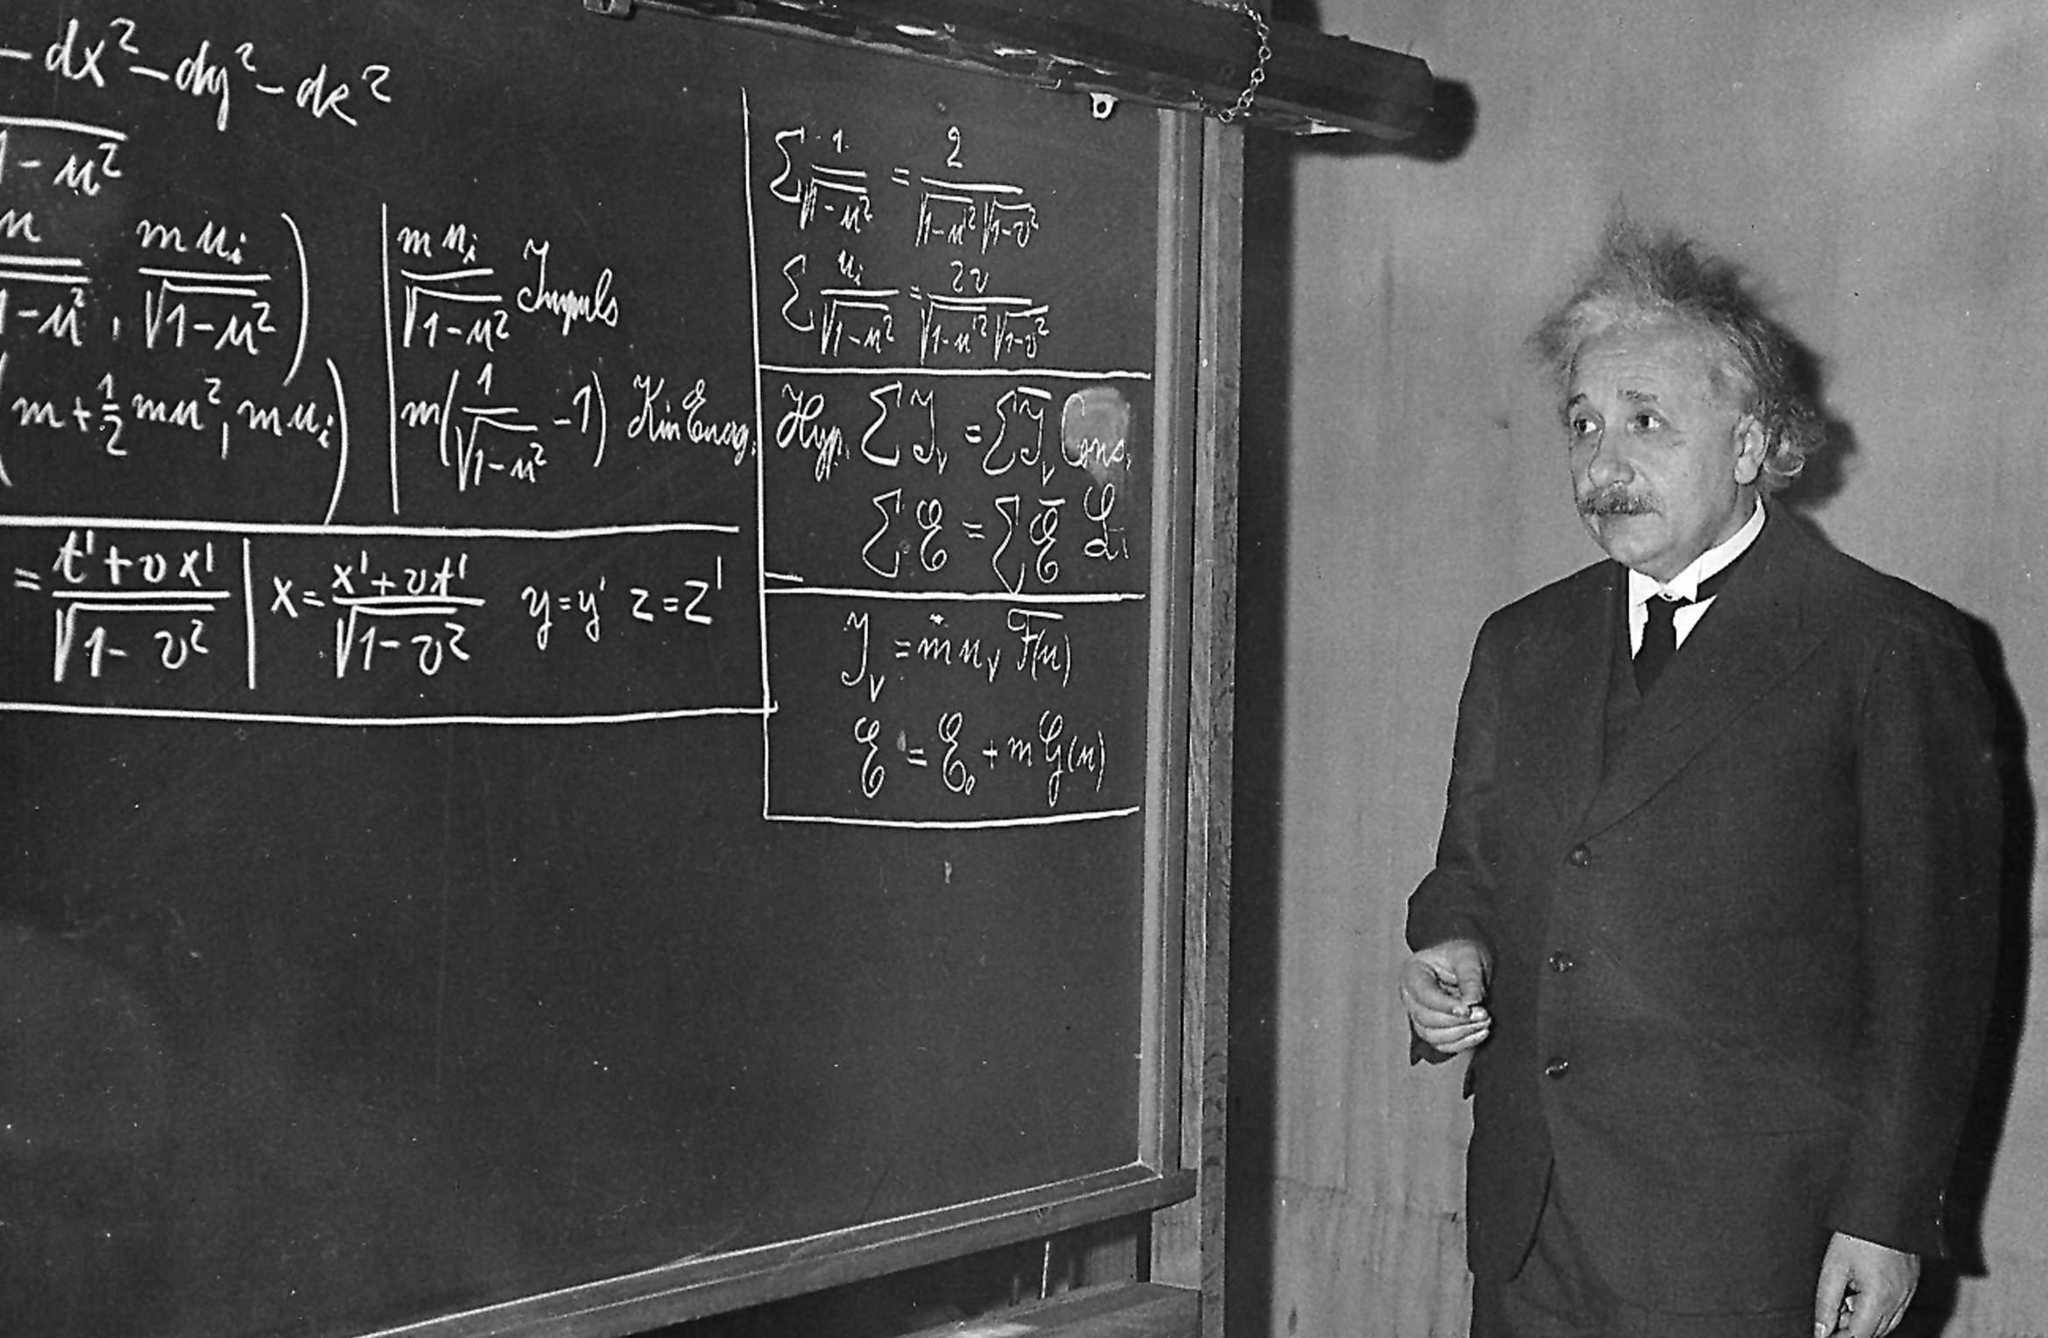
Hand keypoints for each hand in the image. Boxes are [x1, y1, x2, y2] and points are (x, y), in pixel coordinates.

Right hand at [1400, 938, 1491, 1053]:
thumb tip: (1472, 1002)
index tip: (1469, 1009)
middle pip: (1425, 1018)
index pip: (1423, 994)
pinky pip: (1443, 1045)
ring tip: (1485, 1022)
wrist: (1467, 965)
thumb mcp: (1469, 957)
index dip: (1445, 1005)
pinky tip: (1481, 1032)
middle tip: (1484, 1014)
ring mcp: (1419, 1016)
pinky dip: (1463, 1043)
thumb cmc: (1463, 956)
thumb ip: (1470, 978)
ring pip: (1432, 1035)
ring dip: (1460, 1034)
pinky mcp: (1433, 1030)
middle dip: (1456, 1021)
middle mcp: (1411, 997)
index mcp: (1413, 973)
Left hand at [1813, 1232, 1918, 1337]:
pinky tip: (1860, 1291)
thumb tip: (1821, 1329)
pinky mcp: (1910, 1283)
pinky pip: (1894, 1308)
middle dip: (1850, 1329)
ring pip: (1886, 1323)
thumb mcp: (1833, 1268)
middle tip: (1830, 1315)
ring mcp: (1908, 1293)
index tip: (1823, 1334)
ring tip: (1843, 1296)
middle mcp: (1899, 1300)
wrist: (1886, 1208)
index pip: (1859, 1336)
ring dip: (1863, 1320)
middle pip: (1873, 1332)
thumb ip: (1826, 1303)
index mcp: (1879, 1299)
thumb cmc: (1858, 1233)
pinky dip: (1876, 1308)